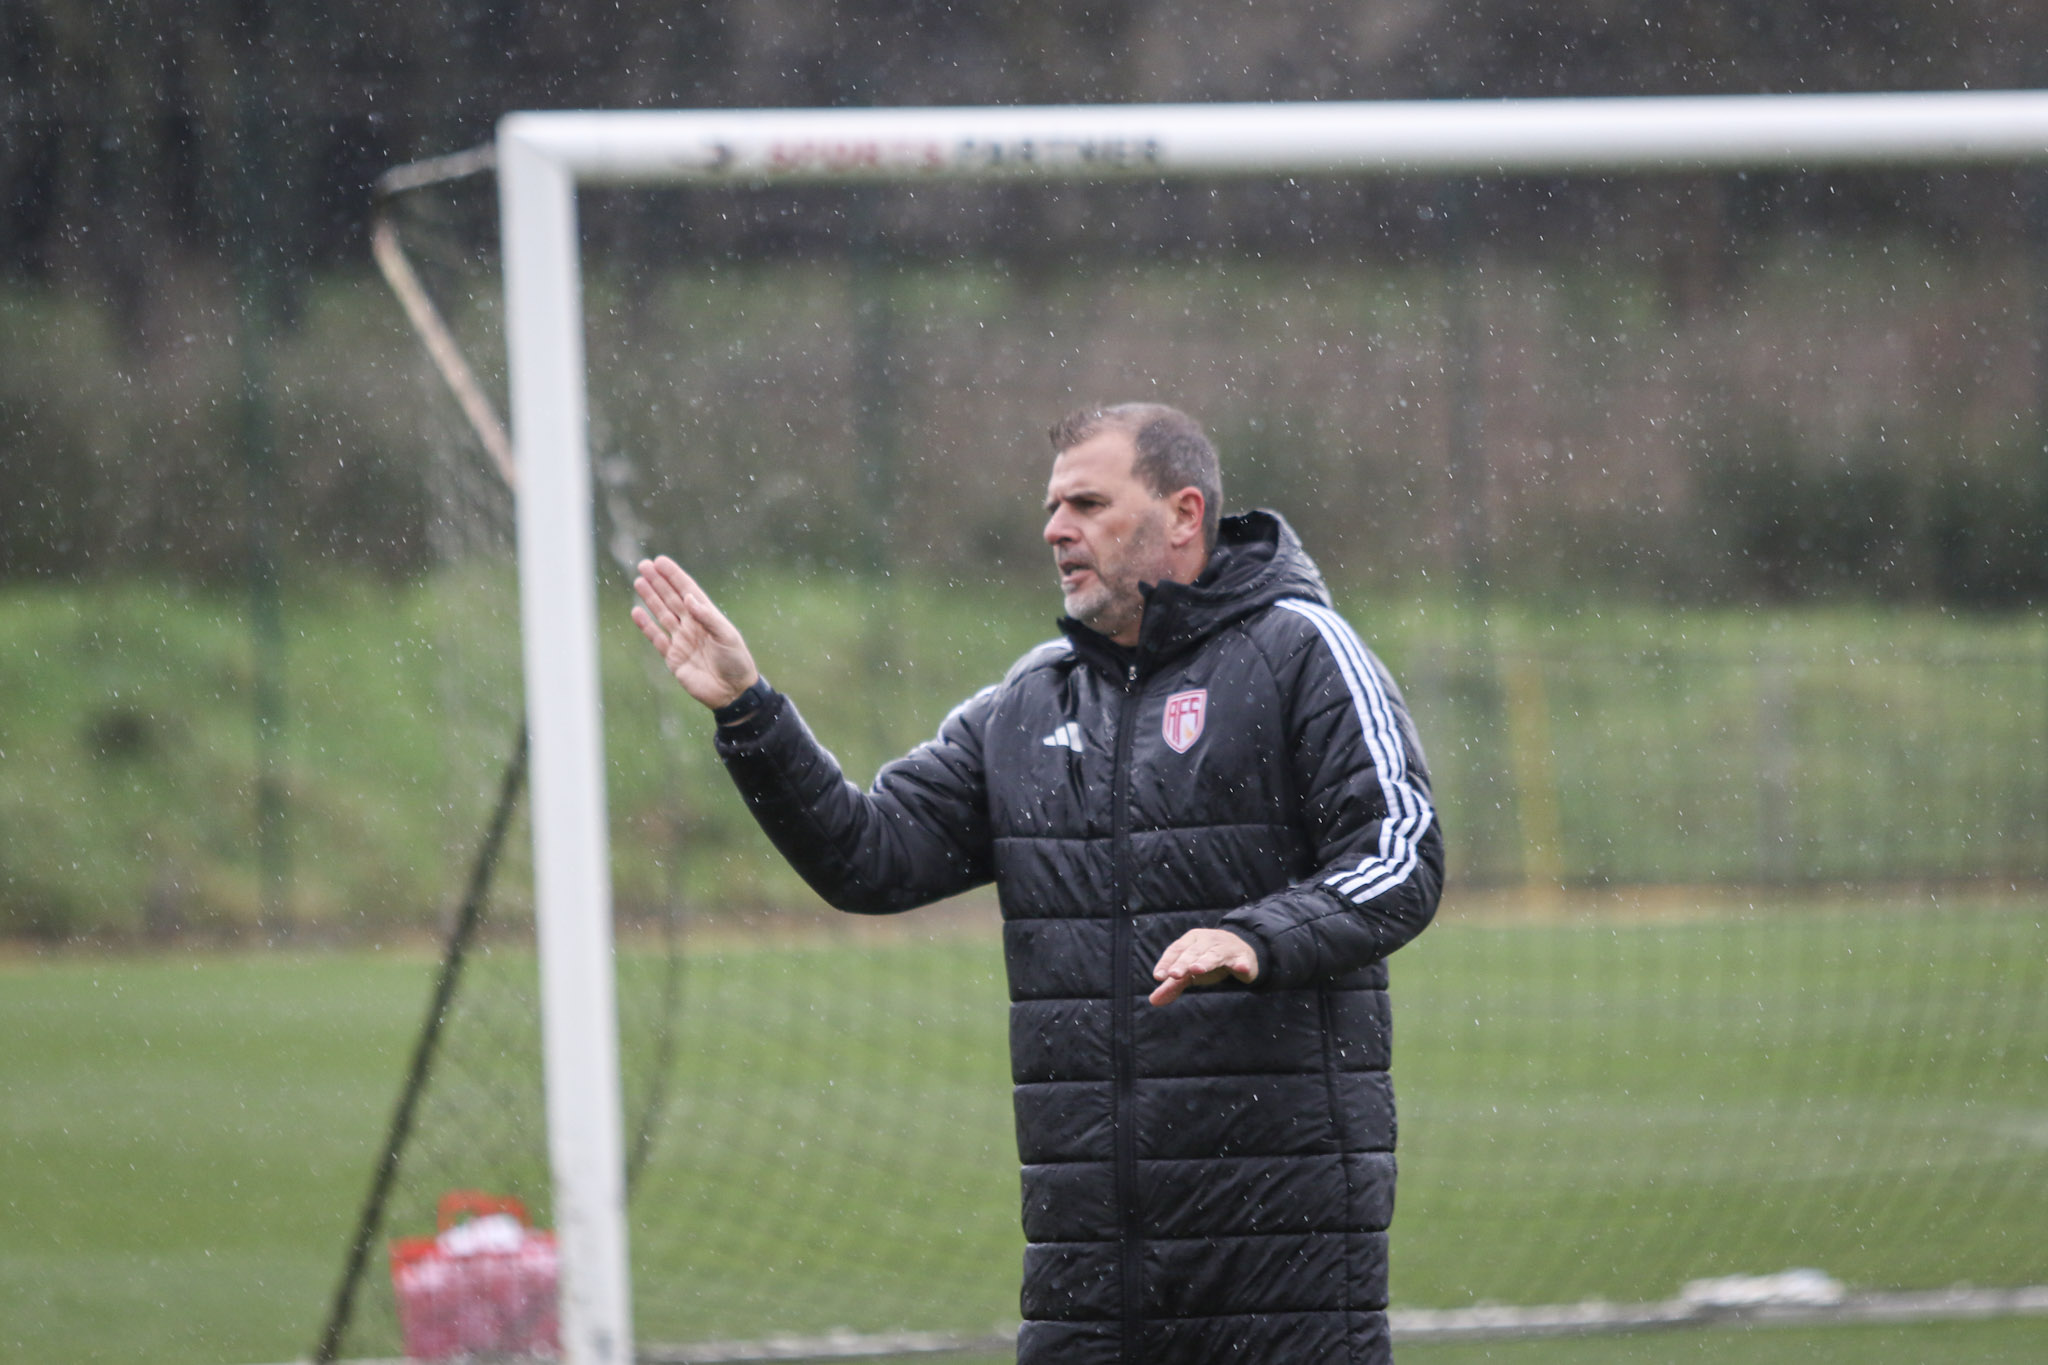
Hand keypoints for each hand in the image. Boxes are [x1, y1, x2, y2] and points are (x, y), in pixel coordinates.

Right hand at [630, 555, 759, 709]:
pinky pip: (656, 638)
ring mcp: (682, 640)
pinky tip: (636, 611)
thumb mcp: (726, 636)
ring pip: (662, 614)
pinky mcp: (673, 657)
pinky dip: (646, 625)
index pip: (688, 591)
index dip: (674, 576)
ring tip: (638, 581)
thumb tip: (689, 598)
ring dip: (650, 598)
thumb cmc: (736, 662)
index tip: (660, 561)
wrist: (732, 693)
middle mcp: (693, 625)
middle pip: (672, 599)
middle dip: (658, 582)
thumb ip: (707, 617)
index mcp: (707, 617)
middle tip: (643, 565)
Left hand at [1149, 928, 1258, 1006]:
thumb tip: (1153, 1001)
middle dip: (1183, 963)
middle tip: (1174, 975)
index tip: (1158, 976)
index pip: (1176, 949)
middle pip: (1193, 952)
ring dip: (1206, 961)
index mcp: (1191, 940)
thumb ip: (1172, 985)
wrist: (1242, 951)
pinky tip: (1240, 968)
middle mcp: (1208, 940)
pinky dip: (1241, 964)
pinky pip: (1242, 960)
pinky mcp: (1243, 957)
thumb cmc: (1209, 960)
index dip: (1166, 962)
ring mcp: (1226, 948)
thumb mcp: (1189, 971)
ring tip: (1197, 970)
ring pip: (1215, 954)